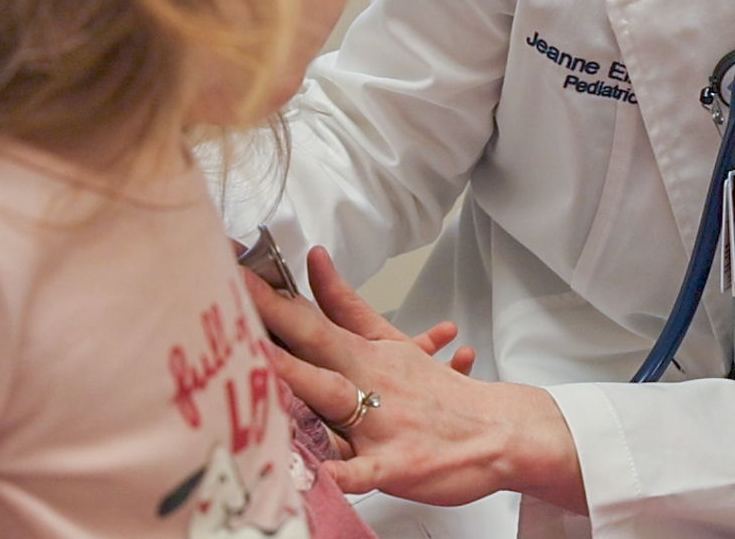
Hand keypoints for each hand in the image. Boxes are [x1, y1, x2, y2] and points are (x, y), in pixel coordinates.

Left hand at [245, 247, 587, 513]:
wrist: (501, 430)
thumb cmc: (439, 393)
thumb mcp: (391, 342)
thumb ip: (346, 305)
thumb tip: (315, 259)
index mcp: (365, 354)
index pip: (311, 319)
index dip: (270, 297)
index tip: (233, 272)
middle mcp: (370, 383)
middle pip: (317, 350)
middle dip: (275, 327)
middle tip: (235, 306)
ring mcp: (383, 424)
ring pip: (336, 400)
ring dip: (302, 384)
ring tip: (265, 372)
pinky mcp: (398, 464)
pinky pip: (368, 469)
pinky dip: (347, 472)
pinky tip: (321, 476)